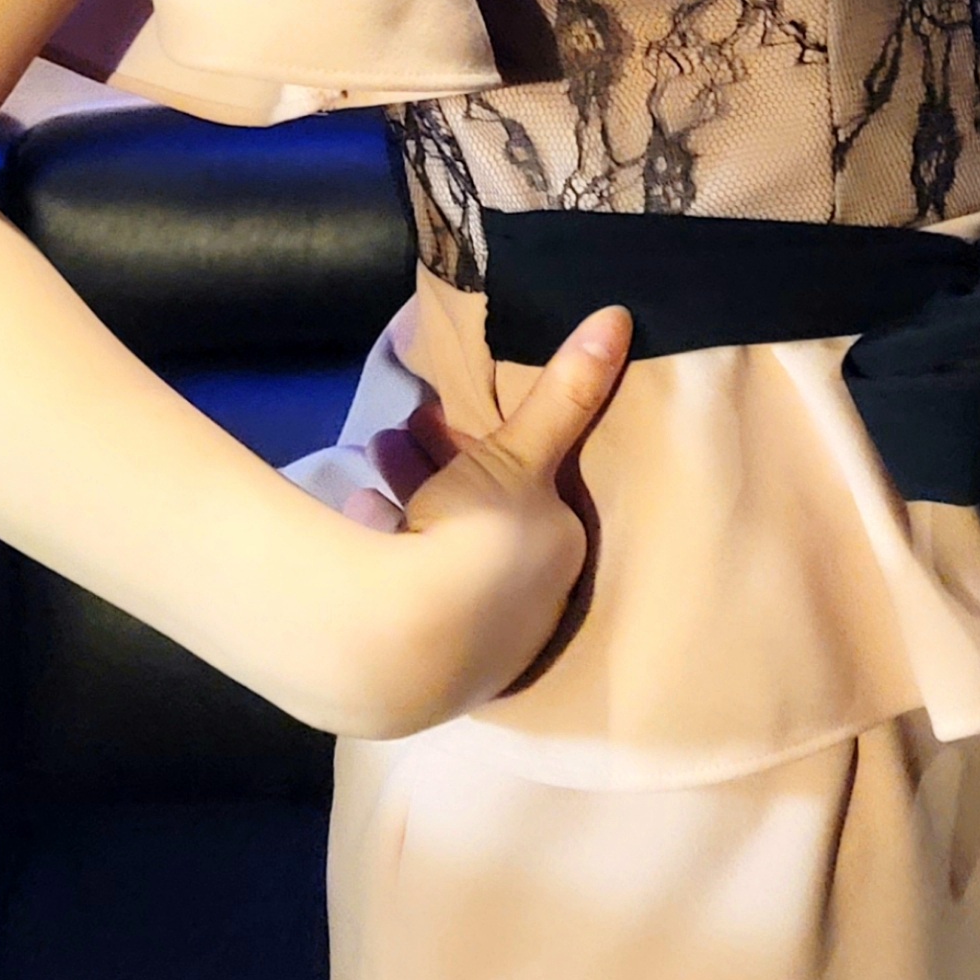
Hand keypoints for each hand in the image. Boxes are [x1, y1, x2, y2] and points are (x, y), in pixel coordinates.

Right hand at [377, 306, 631, 728]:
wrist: (400, 644)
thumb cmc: (477, 539)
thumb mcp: (518, 453)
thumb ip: (566, 391)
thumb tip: (619, 318)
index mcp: (561, 559)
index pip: (534, 491)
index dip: (492, 445)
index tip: (456, 414)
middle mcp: (526, 611)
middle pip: (484, 519)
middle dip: (445, 463)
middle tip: (406, 426)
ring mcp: (469, 644)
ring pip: (442, 551)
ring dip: (411, 491)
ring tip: (376, 448)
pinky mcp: (413, 661)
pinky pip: (402, 586)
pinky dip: (383, 542)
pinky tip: (360, 507)